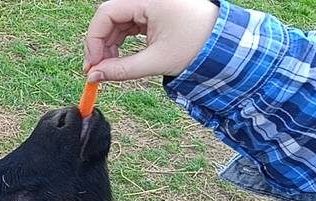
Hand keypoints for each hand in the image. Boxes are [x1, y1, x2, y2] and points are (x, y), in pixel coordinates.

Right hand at [83, 0, 218, 81]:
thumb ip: (121, 70)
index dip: (94, 40)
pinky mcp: (152, 10)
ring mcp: (149, 2)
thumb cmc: (196, 47)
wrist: (224, 44)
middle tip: (97, 70)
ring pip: (116, 21)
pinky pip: (127, 22)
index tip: (91, 65)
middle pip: (109, 16)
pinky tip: (119, 57)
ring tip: (110, 67)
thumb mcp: (156, 61)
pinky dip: (120, 40)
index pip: (106, 13)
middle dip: (100, 44)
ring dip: (109, 44)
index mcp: (150, 0)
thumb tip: (93, 77)